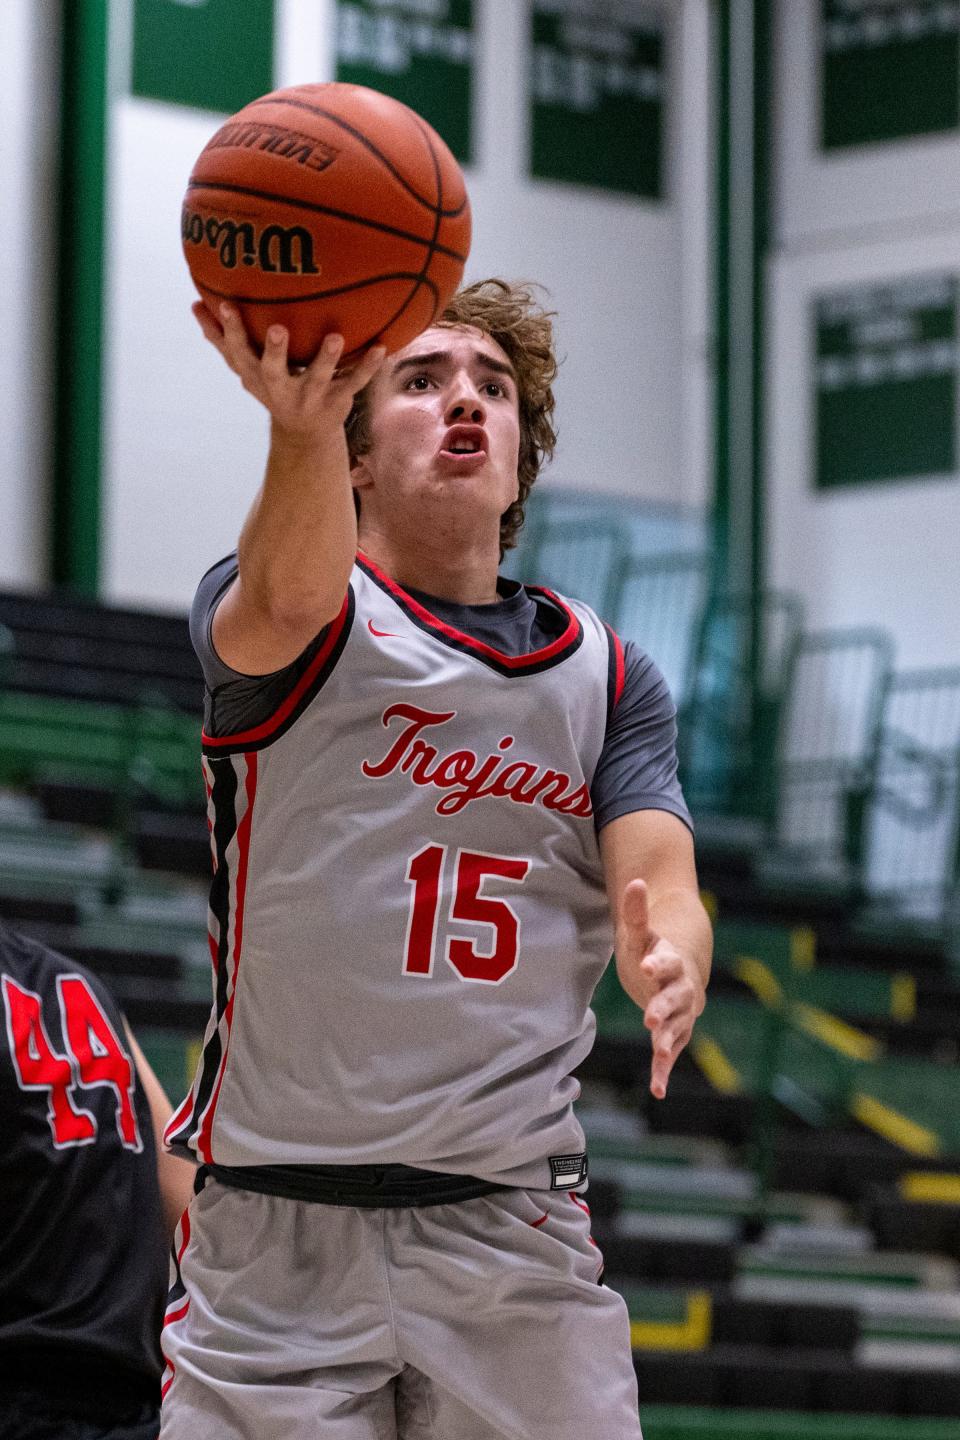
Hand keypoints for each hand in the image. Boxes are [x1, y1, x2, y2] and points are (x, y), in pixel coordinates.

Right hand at [192, 301, 385, 443]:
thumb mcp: (246, 368)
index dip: (231, 332)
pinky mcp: (337, 401)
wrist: (305, 435)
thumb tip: (195, 303)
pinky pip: (354, 383)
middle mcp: (281, 389)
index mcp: (257, 377)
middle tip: (278, 329)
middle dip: (275, 352)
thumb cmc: (273, 386)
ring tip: (335, 337)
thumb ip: (221, 339)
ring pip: (317, 377)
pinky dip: (368, 367)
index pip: (238, 353)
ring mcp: (310, 397)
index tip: (226, 304)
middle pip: (274, 371)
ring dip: (326, 359)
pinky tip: (381, 347)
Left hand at [616, 878, 705, 1099]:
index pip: (666, 961)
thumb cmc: (653, 950)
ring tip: (660, 1052)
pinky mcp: (676, 1034)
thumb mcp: (640, 931)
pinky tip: (657, 1091)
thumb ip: (636, 911)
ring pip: (677, 1028)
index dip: (658, 963)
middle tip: (651, 1018)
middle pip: (675, 999)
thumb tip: (634, 880)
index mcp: (670, 962)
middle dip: (664, 1008)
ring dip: (668, 1040)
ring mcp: (680, 1014)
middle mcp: (680, 990)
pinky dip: (664, 1071)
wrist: (678, 972)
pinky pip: (671, 1053)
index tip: (647, 964)